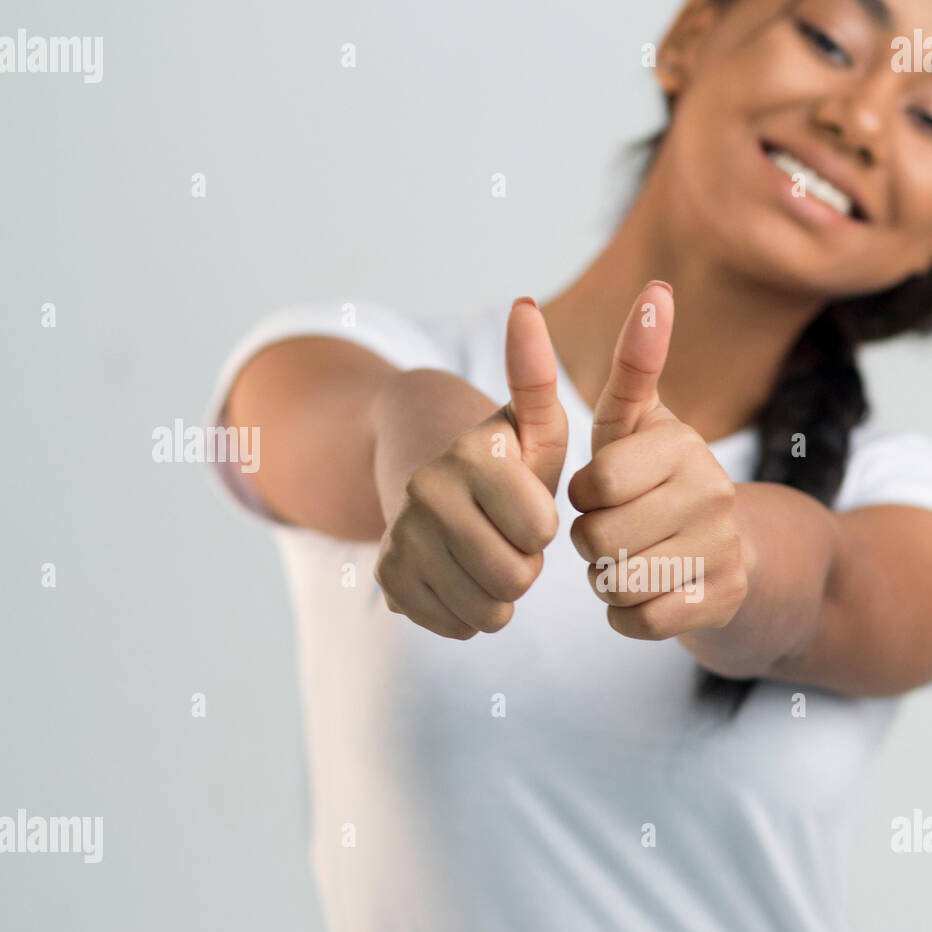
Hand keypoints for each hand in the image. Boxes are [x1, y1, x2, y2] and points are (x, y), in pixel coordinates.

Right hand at [373, 298, 567, 637]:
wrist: (437, 486)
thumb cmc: (508, 461)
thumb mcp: (536, 425)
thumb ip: (538, 376)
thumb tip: (525, 305)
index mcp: (472, 453)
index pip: (540, 530)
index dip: (544, 528)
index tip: (529, 507)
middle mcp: (426, 491)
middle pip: (514, 577)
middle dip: (525, 566)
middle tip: (510, 538)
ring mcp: (401, 537)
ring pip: (486, 610)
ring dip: (501, 594)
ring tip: (490, 556)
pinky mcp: (387, 578)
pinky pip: (455, 626)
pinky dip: (469, 613)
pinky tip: (462, 577)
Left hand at [568, 282, 748, 639]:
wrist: (732, 551)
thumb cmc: (657, 480)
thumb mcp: (638, 423)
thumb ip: (634, 363)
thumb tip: (657, 289)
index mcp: (683, 444)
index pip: (596, 483)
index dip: (585, 495)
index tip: (604, 490)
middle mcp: (713, 493)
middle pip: (599, 537)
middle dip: (591, 542)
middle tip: (616, 531)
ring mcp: (723, 549)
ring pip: (617, 582)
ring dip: (606, 579)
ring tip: (630, 560)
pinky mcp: (724, 600)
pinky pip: (641, 620)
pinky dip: (626, 614)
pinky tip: (644, 594)